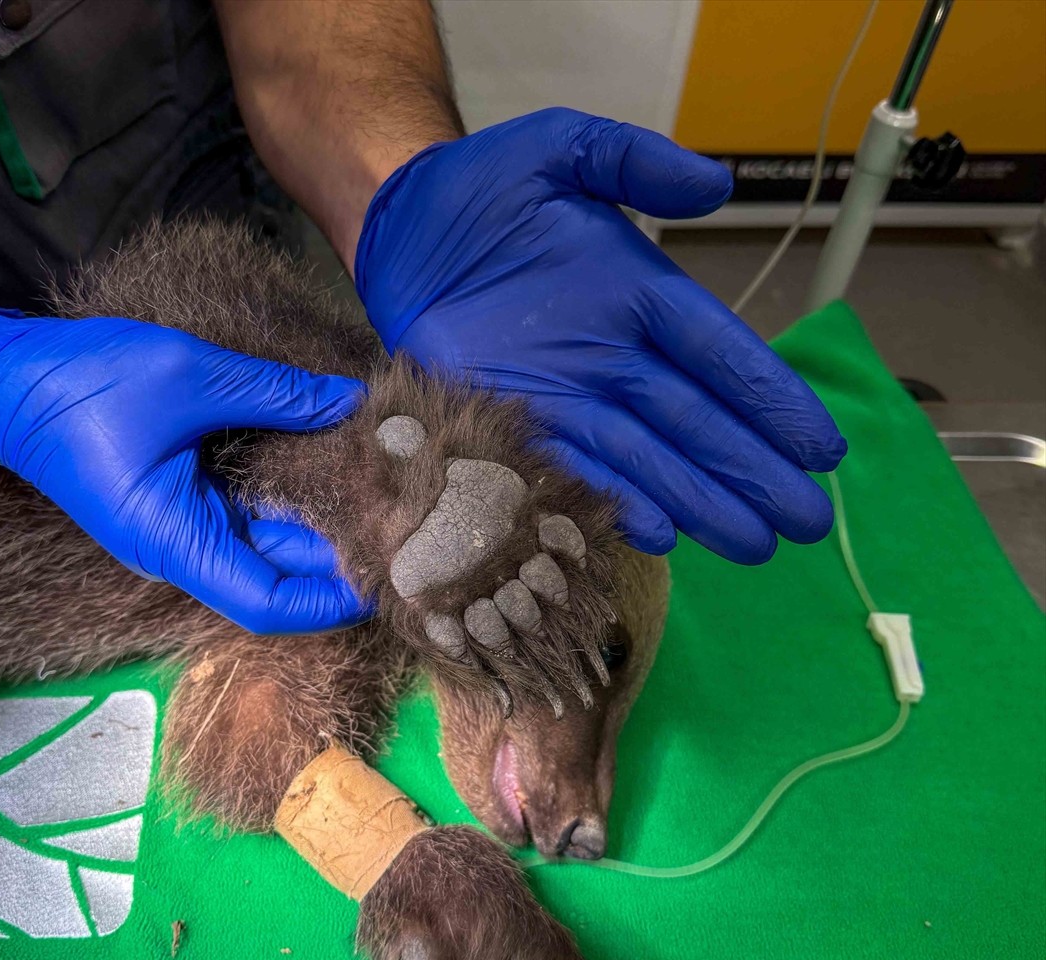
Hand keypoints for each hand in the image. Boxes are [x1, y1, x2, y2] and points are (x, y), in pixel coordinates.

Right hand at [0, 309, 371, 632]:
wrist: (4, 382)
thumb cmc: (83, 383)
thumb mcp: (187, 375)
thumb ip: (276, 394)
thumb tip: (350, 397)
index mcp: (175, 540)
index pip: (266, 603)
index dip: (330, 601)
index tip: (384, 578)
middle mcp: (179, 551)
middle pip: (274, 581)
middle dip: (338, 564)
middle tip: (402, 533)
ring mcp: (179, 533)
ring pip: (263, 554)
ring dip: (317, 537)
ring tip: (380, 508)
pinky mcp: (179, 509)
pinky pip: (245, 525)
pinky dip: (289, 511)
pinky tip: (332, 481)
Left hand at [355, 108, 846, 563]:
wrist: (401, 232)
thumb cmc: (481, 191)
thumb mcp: (559, 151)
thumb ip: (633, 163)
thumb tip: (716, 187)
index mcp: (643, 297)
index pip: (723, 355)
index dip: (772, 400)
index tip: (822, 446)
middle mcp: (618, 360)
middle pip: (699, 424)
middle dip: (754, 474)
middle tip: (806, 522)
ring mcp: (572, 400)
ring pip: (651, 461)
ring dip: (703, 504)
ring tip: (754, 544)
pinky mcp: (518, 426)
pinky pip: (577, 473)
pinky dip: (618, 505)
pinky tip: (663, 536)